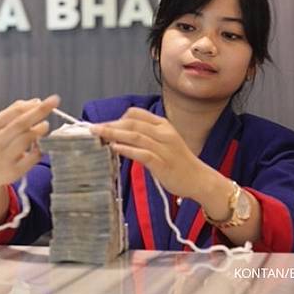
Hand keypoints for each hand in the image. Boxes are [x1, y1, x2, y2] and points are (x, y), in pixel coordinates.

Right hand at [0, 95, 59, 187]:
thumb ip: (14, 112)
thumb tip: (36, 101)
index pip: (16, 111)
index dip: (34, 104)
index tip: (50, 99)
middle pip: (21, 123)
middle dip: (40, 112)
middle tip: (55, 103)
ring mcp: (5, 156)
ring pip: (26, 139)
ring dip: (39, 130)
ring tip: (45, 126)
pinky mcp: (14, 170)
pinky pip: (32, 158)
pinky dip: (39, 150)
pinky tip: (40, 145)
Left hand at [90, 107, 208, 199]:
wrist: (199, 179)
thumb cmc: (178, 162)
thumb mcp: (163, 142)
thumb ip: (144, 137)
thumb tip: (118, 136)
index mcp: (163, 125)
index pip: (136, 114)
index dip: (117, 117)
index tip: (103, 124)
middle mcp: (163, 133)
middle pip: (132, 123)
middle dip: (110, 124)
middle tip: (93, 128)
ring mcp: (164, 148)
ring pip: (135, 136)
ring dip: (114, 134)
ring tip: (98, 135)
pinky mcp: (163, 163)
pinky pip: (142, 153)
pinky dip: (127, 149)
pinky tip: (114, 148)